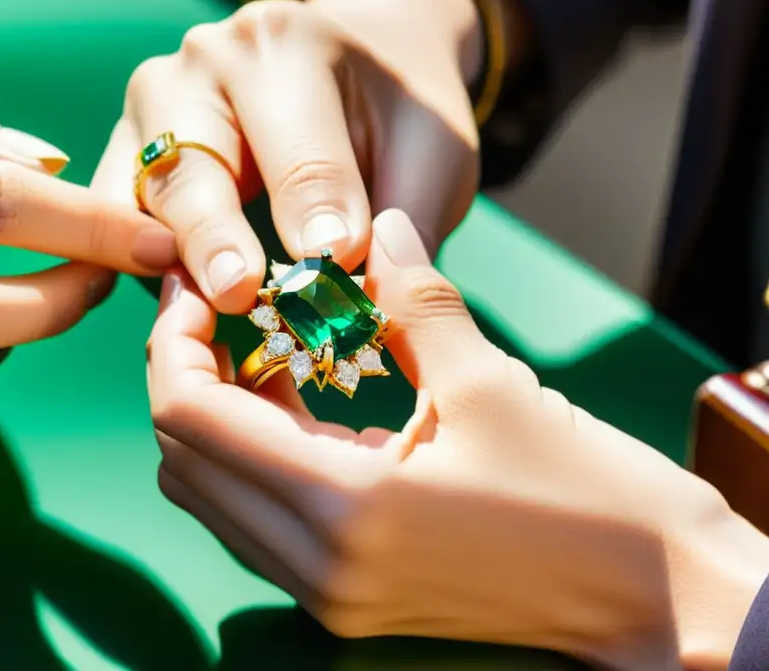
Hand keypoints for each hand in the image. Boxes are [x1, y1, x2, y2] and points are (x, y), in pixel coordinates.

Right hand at [93, 0, 482, 313]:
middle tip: (240, 296)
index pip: (299, 151)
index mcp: (283, 45)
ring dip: (168, 263)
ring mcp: (151, 107)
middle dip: (214, 238)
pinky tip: (180, 309)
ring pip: (142, 200)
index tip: (335, 263)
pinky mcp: (127, 154)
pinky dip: (140, 266)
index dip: (315, 214)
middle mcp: (200, 64)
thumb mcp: (433, 152)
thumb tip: (355, 298)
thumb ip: (404, 219)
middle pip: (193, 170)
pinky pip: (120, 221)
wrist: (356, 68)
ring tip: (202, 315)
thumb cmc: (397, 118)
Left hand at [148, 209, 768, 670]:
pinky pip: (257, 520)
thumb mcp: (495, 383)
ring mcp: (327, 591)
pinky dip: (255, 456)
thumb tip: (378, 228)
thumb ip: (414, 299)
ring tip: (271, 352)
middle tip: (224, 312)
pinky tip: (303, 403)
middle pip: (183, 461)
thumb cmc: (591, 497)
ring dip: (217, 418)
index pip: (191, 419)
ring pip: (212, 496)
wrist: (651, 598)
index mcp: (345, 507)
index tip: (197, 288)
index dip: (174, 342)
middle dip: (185, 376)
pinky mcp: (346, 596)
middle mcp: (317, 564)